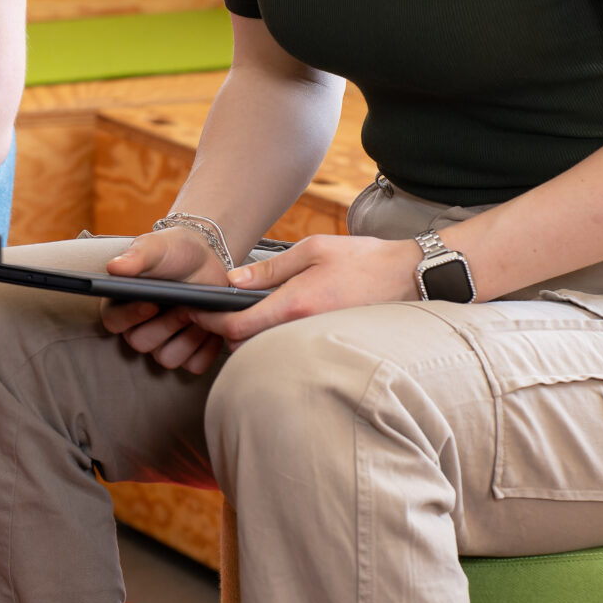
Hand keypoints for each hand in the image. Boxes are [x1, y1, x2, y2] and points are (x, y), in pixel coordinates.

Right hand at [99, 228, 233, 373]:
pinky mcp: (188, 354)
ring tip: (201, 313)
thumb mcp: (156, 247)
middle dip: (167, 324)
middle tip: (186, 305)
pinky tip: (213, 326)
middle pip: (141, 343)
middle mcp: (137, 328)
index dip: (130, 316)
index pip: (113, 321)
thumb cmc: (174, 251)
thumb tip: (114, 267)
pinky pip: (194, 364)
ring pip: (167, 358)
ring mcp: (162, 345)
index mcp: (121, 303)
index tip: (151, 303)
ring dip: (188, 337)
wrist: (206, 260)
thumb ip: (136, 256)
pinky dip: (206, 348)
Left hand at [193, 234, 426, 345]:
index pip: (235, 328)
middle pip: (244, 347)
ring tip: (232, 316)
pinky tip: (265, 322)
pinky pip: (286, 350)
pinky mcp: (325, 346)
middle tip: (207, 314)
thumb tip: (233, 280)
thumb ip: (270, 269)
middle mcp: (303, 331)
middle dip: (221, 334)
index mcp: (295, 305)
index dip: (207, 324)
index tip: (193, 313)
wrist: (409, 279)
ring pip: (265, 351)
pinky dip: (268, 340)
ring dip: (244, 339)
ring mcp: (315, 342)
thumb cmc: (362, 260)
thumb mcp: (312, 250)